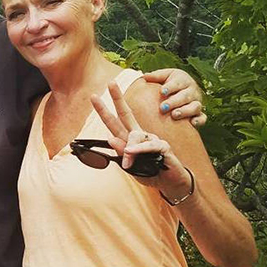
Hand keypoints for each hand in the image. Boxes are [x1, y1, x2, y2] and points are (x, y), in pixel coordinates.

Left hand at [91, 82, 194, 198]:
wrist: (171, 184)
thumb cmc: (151, 173)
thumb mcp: (131, 167)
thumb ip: (121, 154)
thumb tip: (110, 139)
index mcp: (130, 139)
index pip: (115, 121)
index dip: (105, 110)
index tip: (94, 96)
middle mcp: (140, 135)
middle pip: (126, 114)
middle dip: (117, 98)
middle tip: (110, 83)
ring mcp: (152, 139)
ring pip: (135, 136)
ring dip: (130, 149)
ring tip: (128, 163)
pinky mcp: (163, 147)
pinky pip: (149, 146)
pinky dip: (140, 150)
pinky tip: (133, 153)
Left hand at [143, 68, 205, 126]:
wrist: (183, 90)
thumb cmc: (170, 82)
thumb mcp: (165, 76)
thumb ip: (156, 76)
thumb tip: (145, 76)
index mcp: (183, 80)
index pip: (177, 83)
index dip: (170, 87)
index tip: (161, 92)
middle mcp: (192, 91)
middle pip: (185, 96)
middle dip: (174, 102)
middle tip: (163, 107)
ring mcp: (196, 102)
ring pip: (195, 107)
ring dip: (185, 111)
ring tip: (174, 115)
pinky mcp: (199, 113)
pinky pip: (203, 117)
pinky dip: (199, 120)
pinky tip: (192, 124)